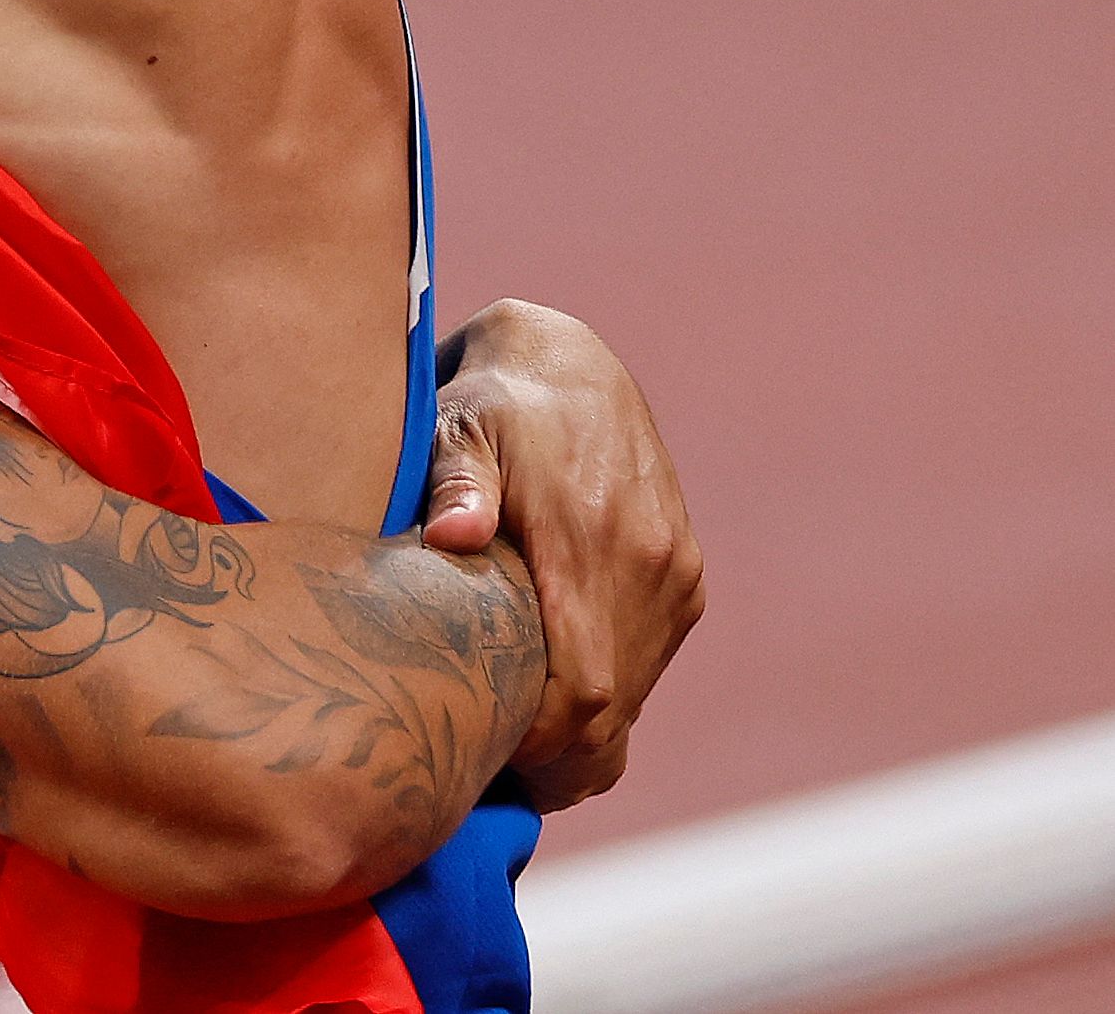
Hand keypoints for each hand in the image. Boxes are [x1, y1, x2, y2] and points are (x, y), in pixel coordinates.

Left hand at [420, 298, 705, 810]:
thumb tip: (453, 534)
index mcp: (591, 541)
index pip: (580, 688)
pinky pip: (646, 666)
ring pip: (631, 698)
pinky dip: (604, 700)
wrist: (568, 363)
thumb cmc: (489, 402)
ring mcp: (674, 576)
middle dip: (551, 760)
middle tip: (481, 774)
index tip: (478, 755)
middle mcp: (649, 567)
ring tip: (504, 750)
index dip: (535, 742)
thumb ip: (456, 483)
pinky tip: (543, 705)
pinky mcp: (684, 577)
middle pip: (608, 712)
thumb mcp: (457, 426)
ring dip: (578, 736)